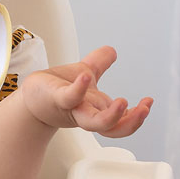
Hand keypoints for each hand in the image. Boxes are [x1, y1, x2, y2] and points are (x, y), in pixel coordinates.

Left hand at [19, 46, 152, 137]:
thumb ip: (99, 63)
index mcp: (98, 108)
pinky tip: (85, 77)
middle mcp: (87, 112)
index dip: (137, 116)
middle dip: (131, 122)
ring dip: (111, 116)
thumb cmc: (56, 89)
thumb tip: (113, 50)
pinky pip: (69, 97)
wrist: (31, 96)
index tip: (148, 102)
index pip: (121, 121)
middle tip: (144, 110)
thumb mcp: (84, 72)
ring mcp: (72, 107)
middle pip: (112, 128)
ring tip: (123, 102)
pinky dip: (79, 88)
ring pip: (94, 122)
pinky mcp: (56, 98)